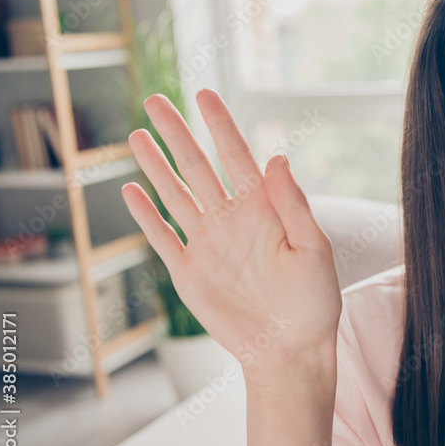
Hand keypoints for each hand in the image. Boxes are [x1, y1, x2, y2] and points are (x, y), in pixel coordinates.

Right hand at [121, 89, 341, 387]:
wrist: (290, 350)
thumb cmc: (313, 302)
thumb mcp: (314, 249)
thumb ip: (293, 205)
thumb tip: (276, 157)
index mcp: (264, 209)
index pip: (237, 157)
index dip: (220, 126)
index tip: (204, 95)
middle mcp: (232, 220)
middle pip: (197, 167)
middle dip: (177, 134)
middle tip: (156, 100)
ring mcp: (208, 244)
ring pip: (175, 195)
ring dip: (156, 166)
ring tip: (137, 135)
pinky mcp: (189, 272)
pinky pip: (163, 237)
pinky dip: (147, 216)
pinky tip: (131, 190)